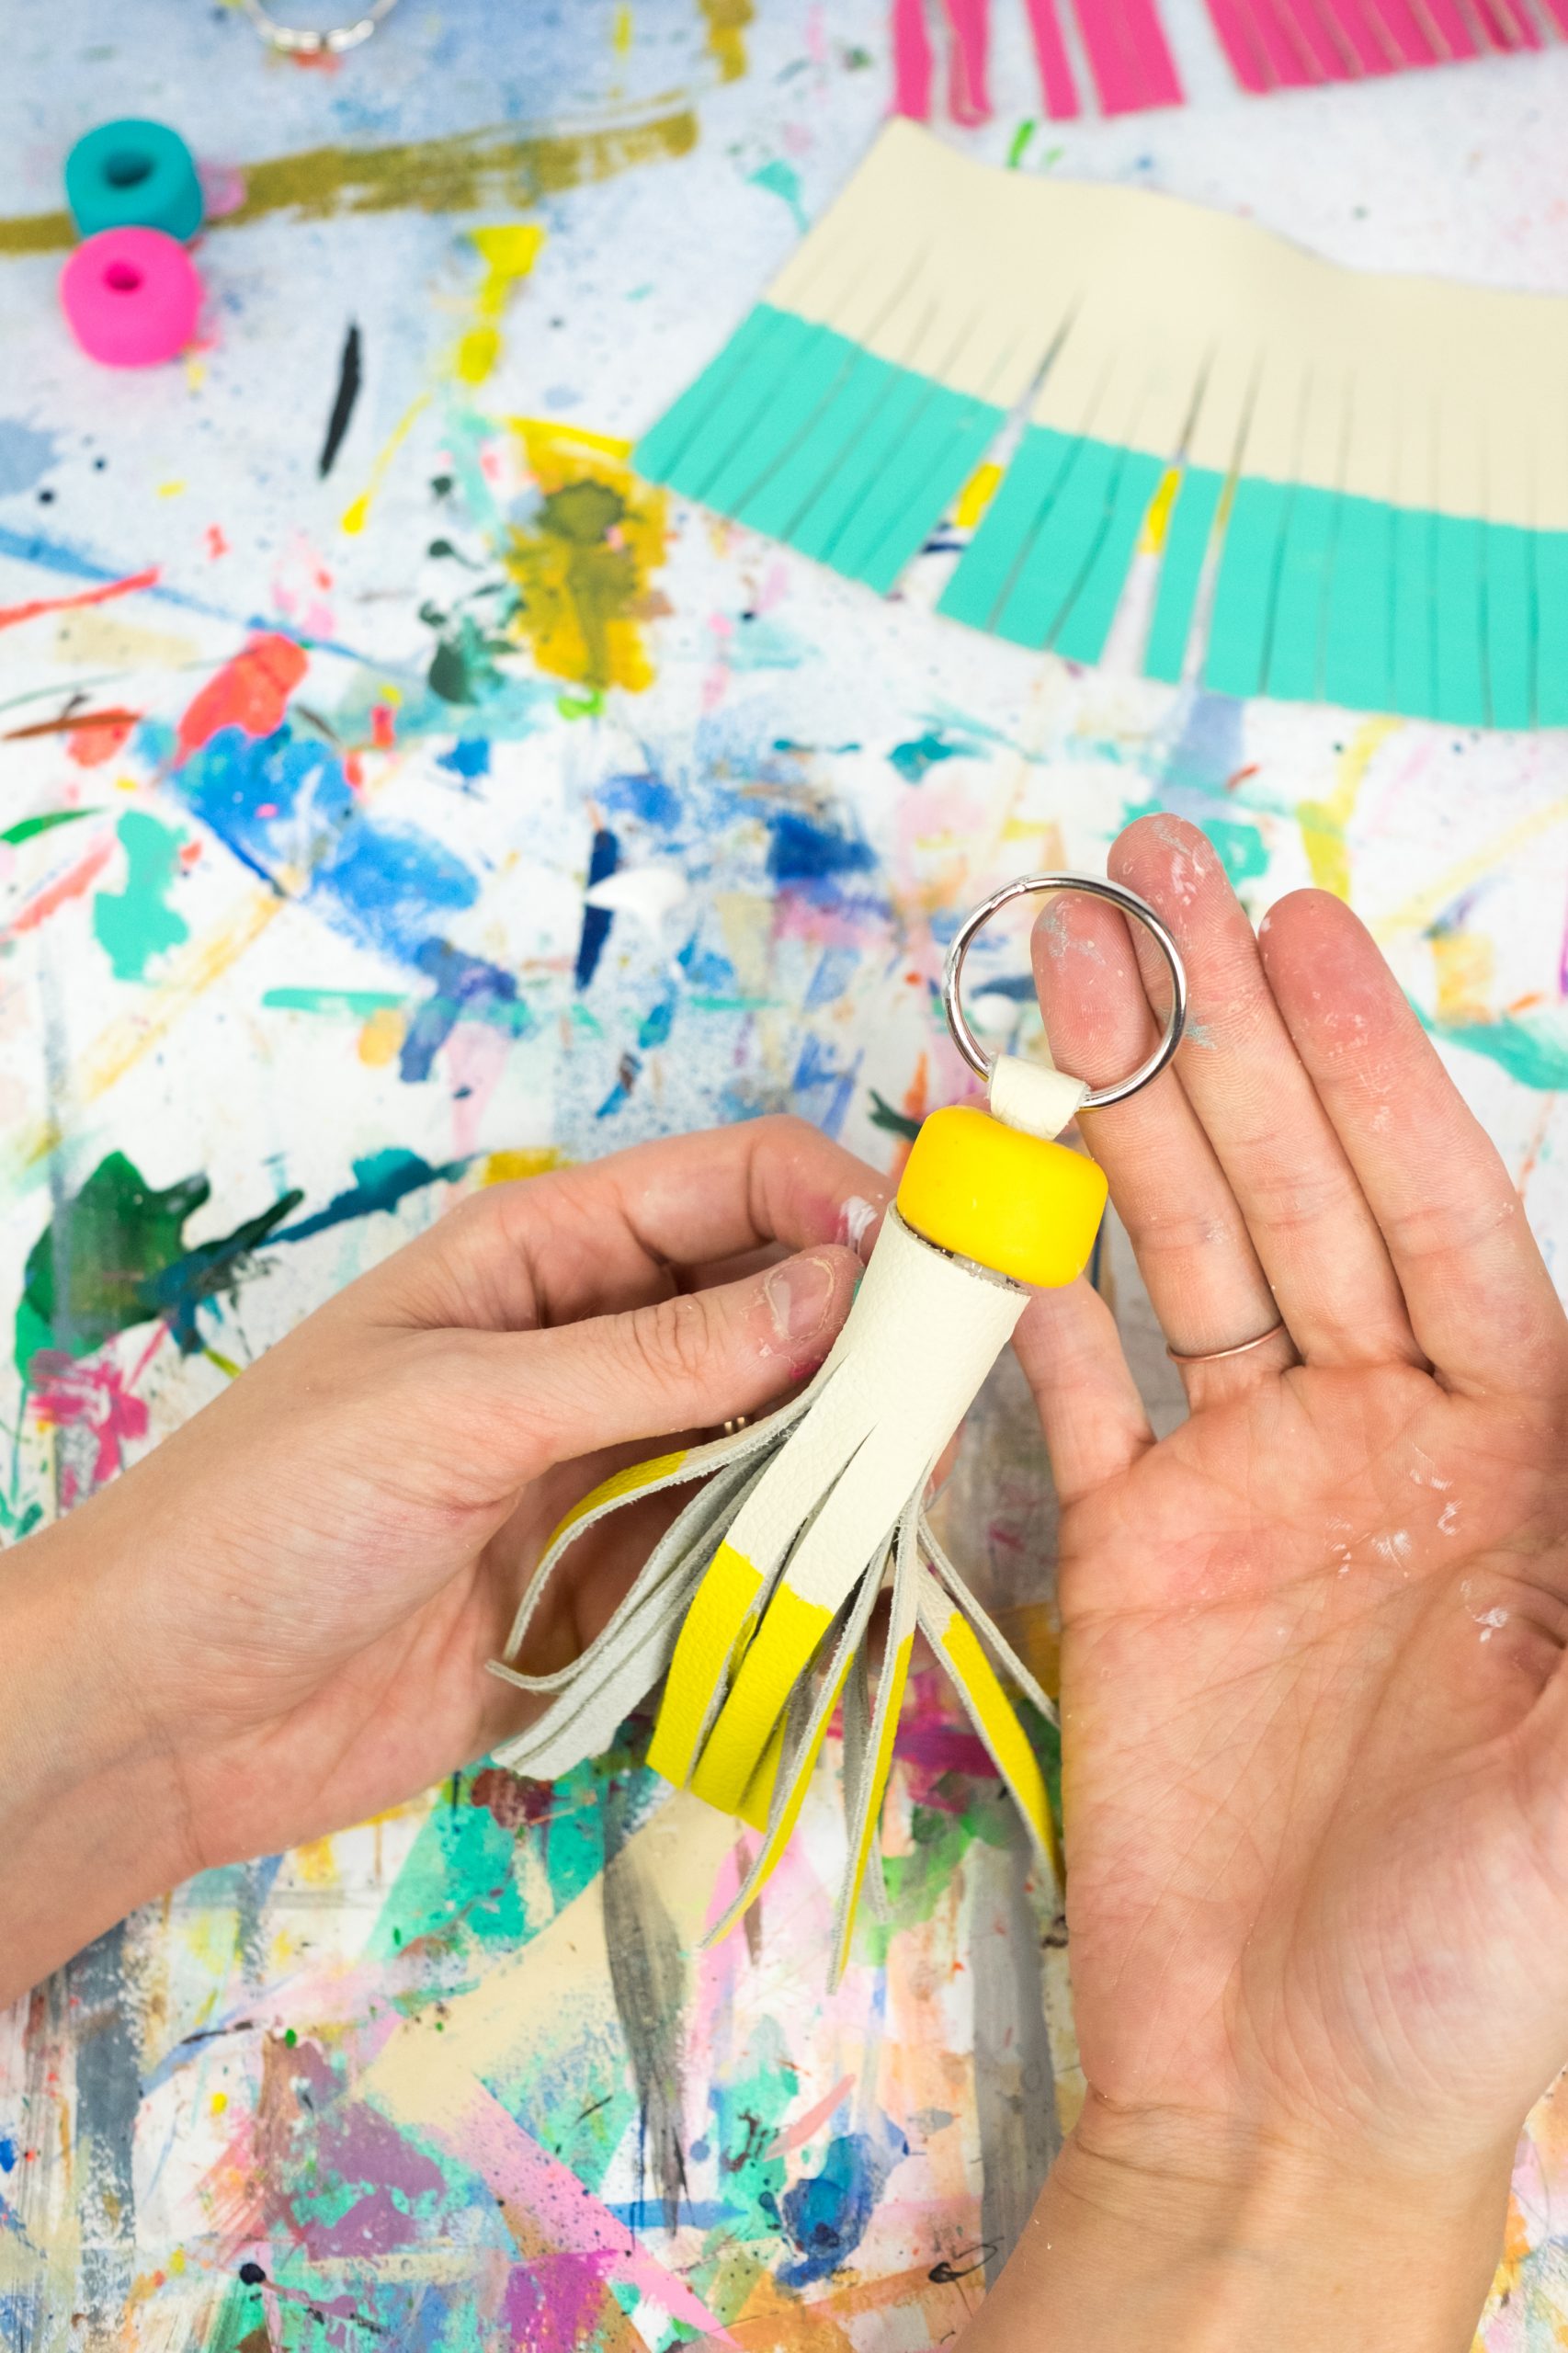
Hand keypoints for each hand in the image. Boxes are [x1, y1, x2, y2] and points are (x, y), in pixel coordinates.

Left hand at [0, 1118, 879, 2001]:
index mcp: (539, 1255)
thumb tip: (833, 1286)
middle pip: (772, 1311)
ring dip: (842, 1464)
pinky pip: (736, 1557)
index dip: (837, 1209)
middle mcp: (589, 1348)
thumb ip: (655, 1359)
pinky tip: (847, 1587)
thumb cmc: (269, 1514)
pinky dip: (796, 1569)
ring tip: (911, 1499)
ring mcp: (606, 1469)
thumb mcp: (462, 1409)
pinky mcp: (614, 1586)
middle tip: (949, 1401)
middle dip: (865, 1343)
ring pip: (772, 1439)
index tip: (934, 1269)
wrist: (166, 1715)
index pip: (727, 1187)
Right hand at [972, 815, 1567, 2349]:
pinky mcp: (1128, 1552)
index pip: (1439, 1213)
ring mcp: (1244, 1488)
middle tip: (1146, 876)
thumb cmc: (1485, 1953)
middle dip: (1224, 1034)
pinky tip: (991, 1171)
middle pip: (1295, 1192)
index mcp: (1514, 1458)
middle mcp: (1382, 1442)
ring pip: (1178, 1254)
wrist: (1295, 2100)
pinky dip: (1030, 1277)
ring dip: (1117, 1115)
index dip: (1365, 1069)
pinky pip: (1074, 1383)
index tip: (1295, 933)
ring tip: (1059, 968)